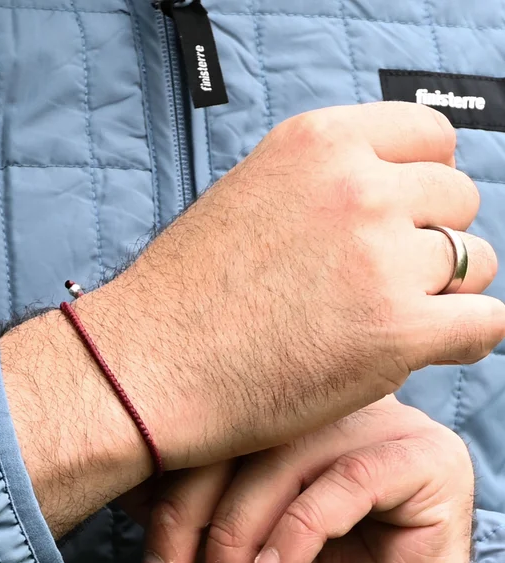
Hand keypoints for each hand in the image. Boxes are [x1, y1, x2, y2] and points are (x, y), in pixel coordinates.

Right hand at [2, 102, 501, 536]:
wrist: (147, 369)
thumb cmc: (183, 301)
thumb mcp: (250, 200)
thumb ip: (324, 190)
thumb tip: (390, 207)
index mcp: (320, 144)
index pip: (431, 138)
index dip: (425, 188)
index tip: (405, 225)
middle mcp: (358, 187)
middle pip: (459, 200)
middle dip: (432, 244)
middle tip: (388, 288)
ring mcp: (382, 258)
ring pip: (475, 263)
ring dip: (443, 295)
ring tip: (386, 326)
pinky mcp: (397, 331)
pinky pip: (485, 323)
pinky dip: (465, 338)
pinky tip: (422, 352)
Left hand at [139, 397, 481, 562]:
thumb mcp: (220, 553)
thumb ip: (180, 506)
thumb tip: (113, 471)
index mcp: (292, 413)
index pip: (211, 422)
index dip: (165, 486)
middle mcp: (340, 406)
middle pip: (242, 430)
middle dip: (191, 514)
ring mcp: (390, 426)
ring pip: (287, 454)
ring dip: (239, 531)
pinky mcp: (429, 462)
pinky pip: (350, 478)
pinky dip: (299, 528)